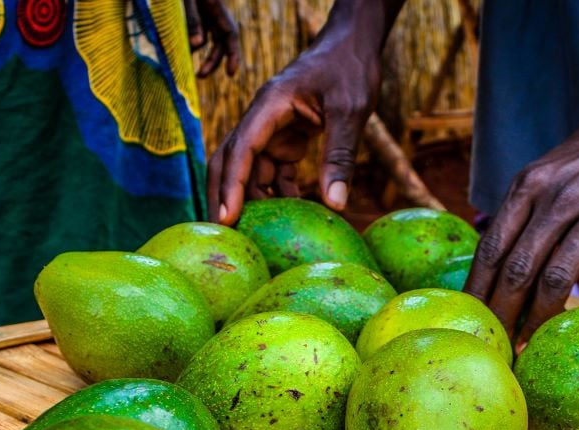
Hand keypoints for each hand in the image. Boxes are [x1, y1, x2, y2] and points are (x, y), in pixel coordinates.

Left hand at [184, 0, 240, 78]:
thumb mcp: (188, 1)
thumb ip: (193, 20)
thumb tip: (197, 45)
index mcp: (217, 9)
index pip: (231, 34)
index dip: (233, 55)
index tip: (230, 74)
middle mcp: (214, 14)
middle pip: (219, 44)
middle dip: (212, 62)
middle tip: (200, 75)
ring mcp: (204, 16)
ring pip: (206, 42)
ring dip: (199, 56)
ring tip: (184, 66)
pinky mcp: (194, 17)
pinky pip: (194, 36)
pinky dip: (189, 46)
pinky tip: (178, 51)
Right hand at [206, 24, 381, 223]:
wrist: (354, 46)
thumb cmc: (350, 69)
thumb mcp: (350, 111)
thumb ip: (340, 155)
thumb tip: (336, 204)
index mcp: (269, 105)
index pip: (241, 149)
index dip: (232, 185)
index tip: (228, 217)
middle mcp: (262, 118)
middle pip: (230, 161)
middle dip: (224, 196)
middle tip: (224, 234)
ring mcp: (272, 129)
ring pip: (251, 170)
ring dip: (255, 199)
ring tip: (257, 234)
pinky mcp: (285, 138)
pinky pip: (274, 170)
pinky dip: (280, 192)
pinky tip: (291, 214)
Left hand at [465, 112, 578, 346]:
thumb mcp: (543, 174)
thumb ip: (519, 215)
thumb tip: (494, 270)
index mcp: (527, 188)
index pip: (490, 249)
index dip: (478, 291)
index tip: (472, 321)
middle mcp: (556, 199)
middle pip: (517, 270)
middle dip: (502, 315)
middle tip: (498, 346)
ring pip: (555, 280)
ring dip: (538, 321)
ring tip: (529, 346)